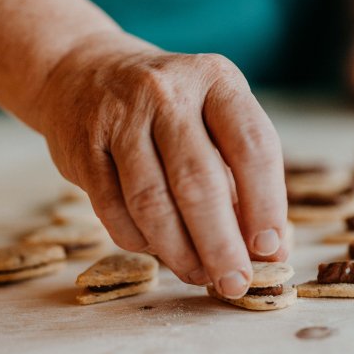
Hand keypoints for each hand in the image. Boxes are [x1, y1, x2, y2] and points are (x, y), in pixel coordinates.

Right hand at [36, 32, 287, 297]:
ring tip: (200, 276)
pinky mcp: (82, 144)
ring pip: (152, 200)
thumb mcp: (216, 121)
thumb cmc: (172, 109)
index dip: (266, 204)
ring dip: (179, 251)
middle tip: (235, 282)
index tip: (270, 248)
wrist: (85, 71)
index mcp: (218, 81)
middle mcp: (169, 92)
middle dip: (221, 243)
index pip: (253, 147)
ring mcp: (120, 116)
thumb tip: (271, 251)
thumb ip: (245, 180)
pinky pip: (112, 208)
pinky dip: (139, 240)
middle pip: (199, 181)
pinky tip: (158, 251)